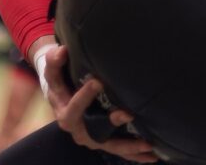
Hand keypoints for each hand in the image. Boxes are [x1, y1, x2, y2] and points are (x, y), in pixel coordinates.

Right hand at [42, 45, 157, 162]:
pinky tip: (152, 156)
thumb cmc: (60, 82)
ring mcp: (92, 139)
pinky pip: (119, 151)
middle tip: (128, 114)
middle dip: (112, 123)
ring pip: (111, 145)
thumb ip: (54, 61)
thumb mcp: (53, 71)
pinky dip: (134, 155)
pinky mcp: (103, 142)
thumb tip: (62, 51)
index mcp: (64, 114)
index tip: (97, 82)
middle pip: (95, 131)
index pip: (73, 107)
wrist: (61, 99)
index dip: (84, 96)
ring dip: (130, 147)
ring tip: (149, 146)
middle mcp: (78, 131)